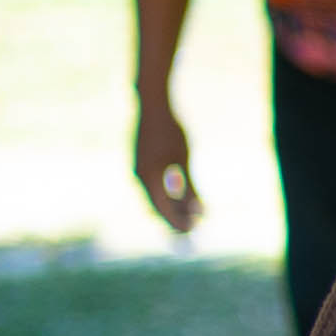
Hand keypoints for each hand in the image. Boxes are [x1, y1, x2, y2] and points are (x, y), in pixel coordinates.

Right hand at [130, 92, 197, 235]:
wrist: (152, 106)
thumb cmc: (171, 131)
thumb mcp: (183, 159)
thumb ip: (189, 185)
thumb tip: (197, 209)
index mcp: (149, 179)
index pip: (164, 210)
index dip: (179, 223)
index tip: (195, 229)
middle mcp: (140, 179)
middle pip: (158, 208)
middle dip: (176, 218)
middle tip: (197, 224)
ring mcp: (138, 172)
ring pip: (155, 199)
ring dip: (173, 207)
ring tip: (194, 211)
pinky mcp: (141, 165)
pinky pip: (153, 188)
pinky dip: (167, 195)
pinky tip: (183, 195)